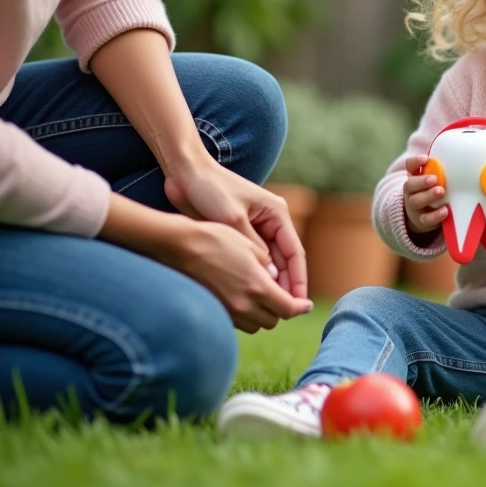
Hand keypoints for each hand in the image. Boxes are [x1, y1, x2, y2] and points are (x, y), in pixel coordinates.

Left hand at [164, 153, 307, 299]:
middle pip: (284, 261)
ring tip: (268, 310)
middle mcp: (270, 223)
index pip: (295, 253)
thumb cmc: (210, 189)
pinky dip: (253, 277)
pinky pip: (251, 262)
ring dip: (269, 285)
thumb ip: (252, 248)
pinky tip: (249, 295)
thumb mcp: (233, 219)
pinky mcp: (237, 235)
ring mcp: (254, 229)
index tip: (300, 302)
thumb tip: (269, 277)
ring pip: (268, 264)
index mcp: (277, 214)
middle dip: (286, 287)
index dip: (298, 279)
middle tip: (286, 313)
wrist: (185, 173)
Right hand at [175, 219, 313, 332]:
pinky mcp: (214, 312)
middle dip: (280, 310)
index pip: (288, 309)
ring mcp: (227, 312)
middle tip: (281, 297)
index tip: (306, 305)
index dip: (300, 308)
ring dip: (261, 315)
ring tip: (260, 297)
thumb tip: (277, 285)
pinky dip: (244, 315)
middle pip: (272, 321)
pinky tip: (241, 299)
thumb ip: (270, 269)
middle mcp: (244, 305)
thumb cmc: (216, 240)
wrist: (179, 247)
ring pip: (255, 325)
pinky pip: (237, 322)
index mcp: (258, 287)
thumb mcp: (251, 248)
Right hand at [402, 155, 448, 233]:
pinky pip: (426, 219)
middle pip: (410, 184)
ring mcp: (415, 207)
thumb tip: (470, 145)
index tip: (426, 158)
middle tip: (435, 179)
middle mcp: (411, 191)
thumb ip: (446, 168)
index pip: (410, 166)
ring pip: (416, 201)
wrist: (424, 216)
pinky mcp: (421, 221)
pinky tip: (445, 211)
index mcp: (415, 177)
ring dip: (428, 196)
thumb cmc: (434, 190)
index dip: (415, 161)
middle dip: (422, 181)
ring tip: (441, 192)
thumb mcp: (437, 178)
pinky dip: (435, 215)